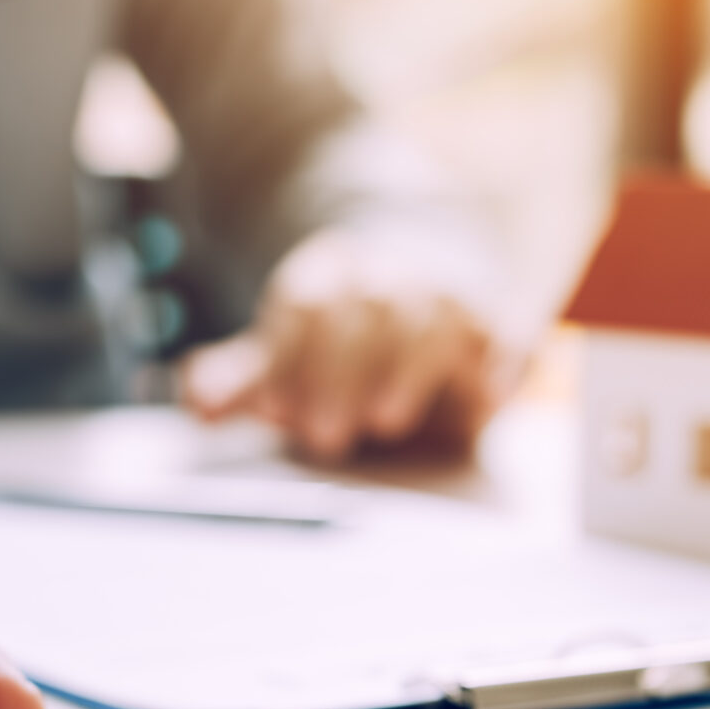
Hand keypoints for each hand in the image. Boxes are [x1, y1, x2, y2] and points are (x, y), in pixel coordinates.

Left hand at [181, 225, 505, 462]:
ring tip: (385, 420)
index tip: (274, 409)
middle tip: (321, 436)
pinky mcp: (501, 324)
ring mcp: (451, 295)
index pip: (307, 305)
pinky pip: (510, 334)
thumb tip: (199, 405)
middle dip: (341, 372)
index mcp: (329, 275)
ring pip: (433, 315)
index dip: (288, 357)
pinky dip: (504, 363)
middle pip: (366, 308)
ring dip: (409, 368)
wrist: (431, 272)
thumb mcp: (289, 355)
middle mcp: (391, 275)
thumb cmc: (345, 337)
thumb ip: (245, 380)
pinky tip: (488, 400)